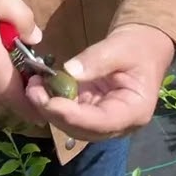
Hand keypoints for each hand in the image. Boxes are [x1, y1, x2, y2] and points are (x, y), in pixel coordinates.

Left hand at [25, 23, 175, 141]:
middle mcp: (119, 124)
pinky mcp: (91, 112)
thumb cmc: (137, 47)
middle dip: (55, 114)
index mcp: (135, 111)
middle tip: (33, 91)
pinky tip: (40, 88)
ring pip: (72, 126)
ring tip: (33, 87)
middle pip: (83, 130)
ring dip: (50, 110)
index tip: (50, 102)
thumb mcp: (120, 47)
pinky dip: (53, 104)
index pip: (102, 123)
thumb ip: (97, 60)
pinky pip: (69, 114)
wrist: (142, 46)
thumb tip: (69, 71)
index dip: (74, 117)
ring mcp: (103, 120)